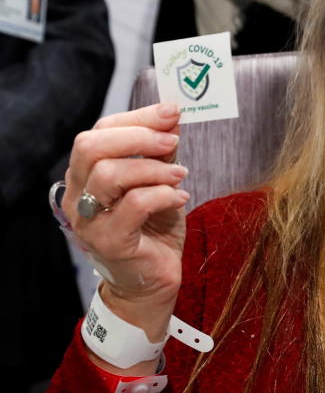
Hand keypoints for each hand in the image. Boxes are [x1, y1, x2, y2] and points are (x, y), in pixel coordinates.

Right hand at [62, 103, 188, 340]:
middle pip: (91, 147)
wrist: (152, 280)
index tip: (172, 113)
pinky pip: (134, 204)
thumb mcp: (160, 180)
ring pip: (109, 174)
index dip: (137, 117)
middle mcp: (77, 195)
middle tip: (173, 142)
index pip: (98, 132)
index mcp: (85, 174)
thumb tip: (172, 116)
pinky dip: (163, 195)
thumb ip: (161, 151)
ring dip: (154, 169)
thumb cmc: (153, 227)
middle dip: (139, 137)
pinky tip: (180, 198)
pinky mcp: (108, 241)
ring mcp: (88, 220)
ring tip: (180, 176)